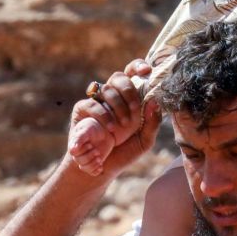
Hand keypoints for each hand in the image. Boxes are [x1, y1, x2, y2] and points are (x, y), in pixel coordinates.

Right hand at [67, 61, 158, 178]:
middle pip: (119, 77)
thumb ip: (152, 122)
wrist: (102, 169)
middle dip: (129, 90)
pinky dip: (104, 115)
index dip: (138, 66)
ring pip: (107, 88)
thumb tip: (155, 101)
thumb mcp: (144, 140)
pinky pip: (92, 104)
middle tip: (135, 109)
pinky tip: (111, 129)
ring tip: (124, 125)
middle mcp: (112, 97)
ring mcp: (96, 102)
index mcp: (128, 99)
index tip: (147, 71)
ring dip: (119, 105)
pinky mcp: (81, 110)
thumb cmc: (123, 152)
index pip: (132, 74)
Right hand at [68, 115, 114, 174]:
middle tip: (97, 151)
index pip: (74, 153)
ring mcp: (86, 159)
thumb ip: (79, 139)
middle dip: (89, 157)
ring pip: (85, 168)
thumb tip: (72, 150)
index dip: (82, 151)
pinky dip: (96, 171)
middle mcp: (78, 153)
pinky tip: (101, 166)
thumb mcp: (86, 130)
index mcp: (74, 145)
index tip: (91, 144)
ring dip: (93, 164)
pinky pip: (92, 172)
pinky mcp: (94, 163)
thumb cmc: (93, 127)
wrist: (104, 130)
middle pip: (80, 161)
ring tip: (99, 158)